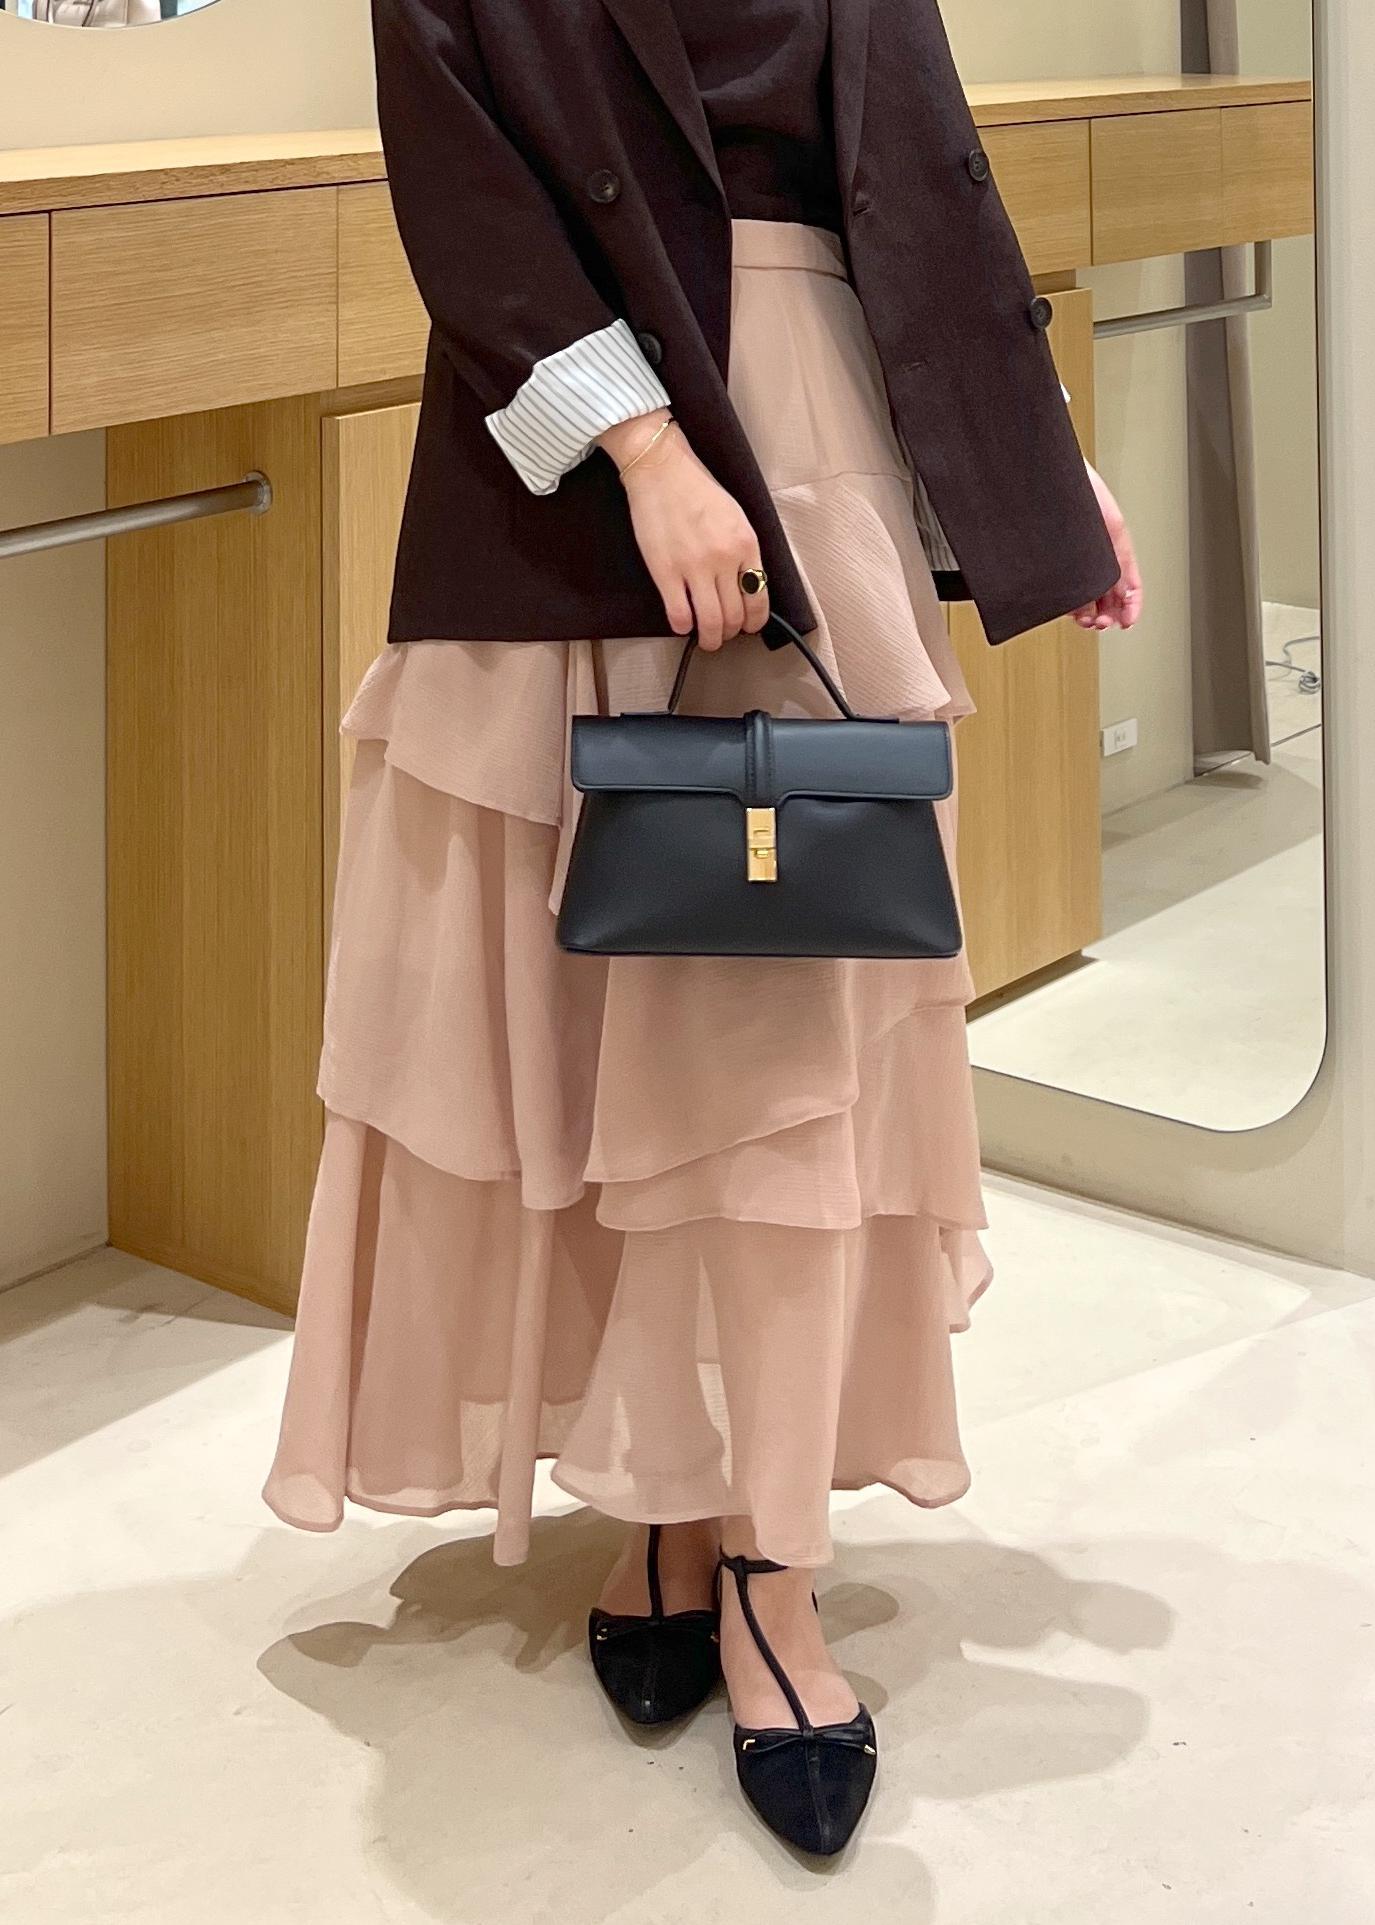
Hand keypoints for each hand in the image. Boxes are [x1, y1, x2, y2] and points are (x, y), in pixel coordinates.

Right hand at [598, 410, 769, 648]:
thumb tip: (746, 585)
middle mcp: (724, 559)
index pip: (759, 598)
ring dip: (710, 638)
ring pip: (710, 622)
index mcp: (746, 544)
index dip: (754, 621)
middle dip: (731, 633)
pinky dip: (683, 627)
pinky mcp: (666, 571)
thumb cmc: (697, 489)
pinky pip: (679, 615)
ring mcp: (694, 567)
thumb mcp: (736, 516)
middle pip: (734, 616)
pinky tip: (682, 624)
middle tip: (724, 634)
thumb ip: (743, 551)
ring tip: (706, 639)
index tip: (748, 627)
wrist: (661, 469)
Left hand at [1074, 461, 1143, 631]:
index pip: (1131, 582)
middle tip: (1101, 624)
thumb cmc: (1077, 487)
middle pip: (1109, 594)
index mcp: (1115, 544)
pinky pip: (1067, 587)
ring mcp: (1077, 557)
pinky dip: (1071, 601)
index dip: (1132, 605)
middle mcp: (1098, 553)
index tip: (1128, 622)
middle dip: (1108, 613)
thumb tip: (1122, 588)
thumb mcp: (1109, 525)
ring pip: (1088, 594)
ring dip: (1090, 612)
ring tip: (1085, 619)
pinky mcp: (1057, 559)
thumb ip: (1118, 556)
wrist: (1045, 475)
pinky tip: (1068, 607)